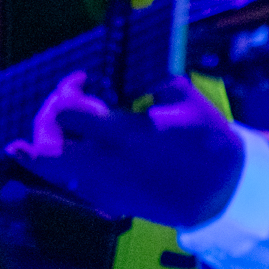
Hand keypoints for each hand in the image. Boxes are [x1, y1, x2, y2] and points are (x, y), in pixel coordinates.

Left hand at [7, 73, 243, 227]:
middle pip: (45, 150)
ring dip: (50, 141)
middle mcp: (107, 166)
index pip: (66, 113)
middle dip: (45, 121)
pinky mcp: (106, 202)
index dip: (67, 90)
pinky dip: (62, 159)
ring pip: (50, 169)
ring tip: (68, 124)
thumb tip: (113, 66)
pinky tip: (75, 143)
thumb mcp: (183, 97)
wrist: (224, 192)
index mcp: (127, 136)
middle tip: (64, 106)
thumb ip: (143, 79)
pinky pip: (67, 179)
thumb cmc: (206, 140)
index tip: (83, 79)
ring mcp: (104, 189)